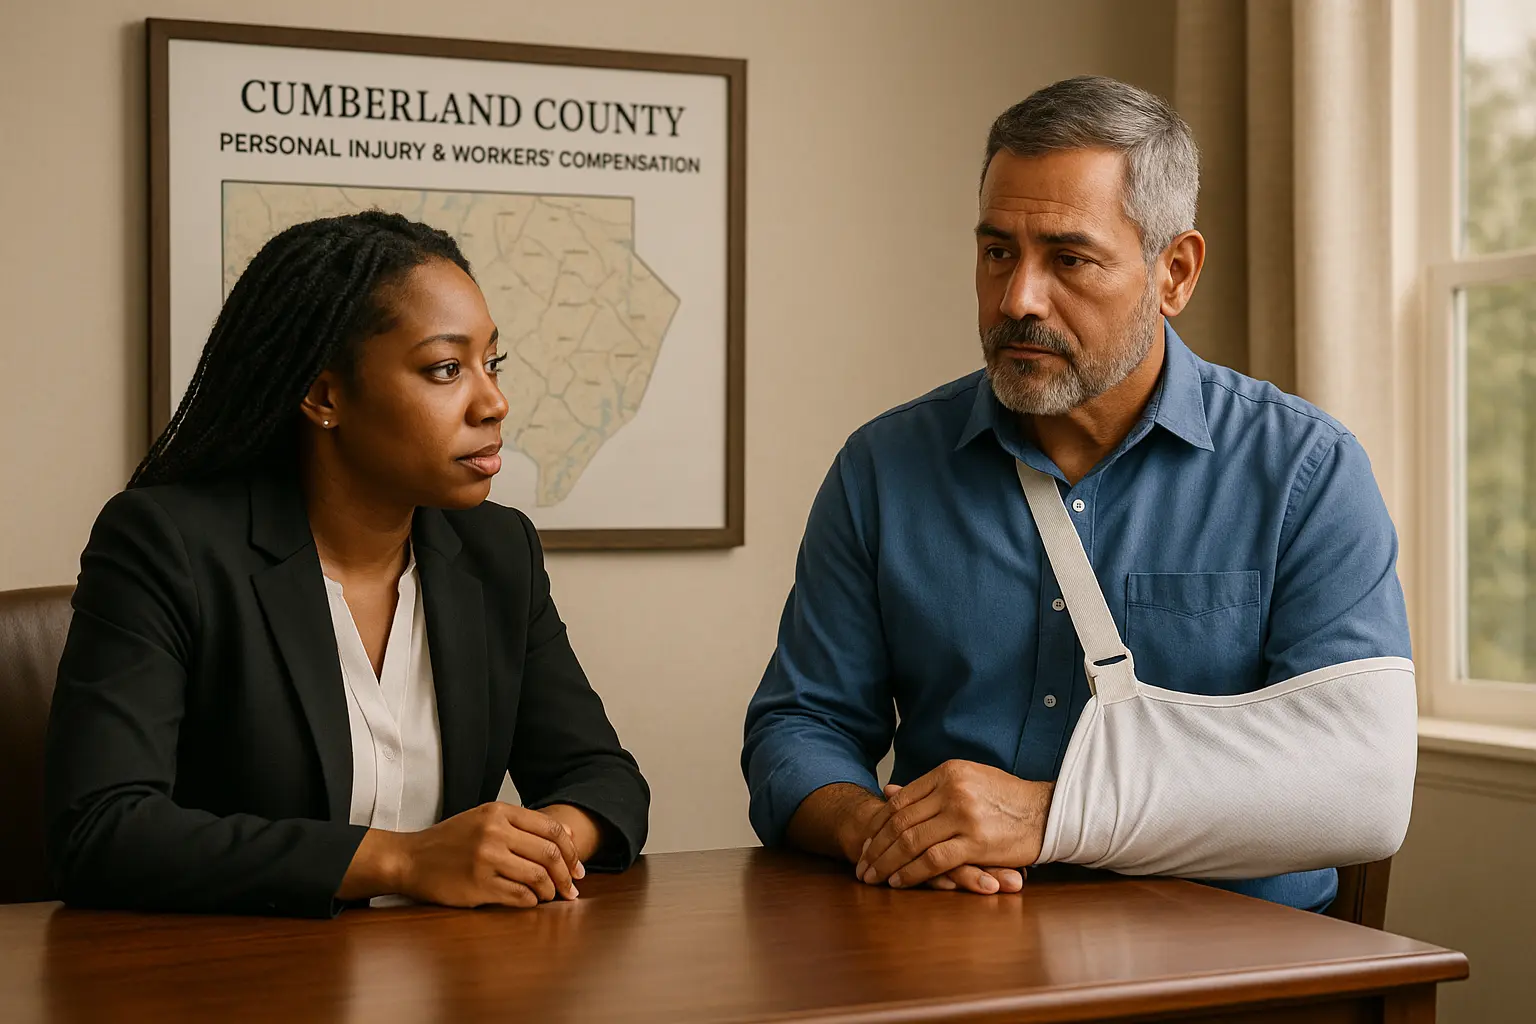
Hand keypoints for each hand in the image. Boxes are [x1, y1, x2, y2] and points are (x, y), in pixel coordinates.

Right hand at [342, 802, 583, 907]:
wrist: (409, 859)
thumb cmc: (450, 841)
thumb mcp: (484, 820)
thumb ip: (523, 825)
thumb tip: (568, 838)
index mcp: (499, 812)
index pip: (551, 829)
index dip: (571, 850)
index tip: (578, 866)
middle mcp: (494, 833)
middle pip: (549, 854)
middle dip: (567, 874)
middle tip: (573, 887)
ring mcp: (486, 859)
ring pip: (538, 877)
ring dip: (551, 891)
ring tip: (551, 896)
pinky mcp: (478, 886)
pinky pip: (519, 896)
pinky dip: (531, 901)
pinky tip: (530, 901)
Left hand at [854, 761, 1052, 889]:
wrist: (1047, 812)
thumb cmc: (1006, 799)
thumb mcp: (965, 781)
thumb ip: (928, 789)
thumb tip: (889, 792)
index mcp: (948, 772)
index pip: (901, 801)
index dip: (879, 825)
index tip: (867, 843)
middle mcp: (952, 790)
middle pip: (901, 821)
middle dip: (877, 847)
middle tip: (862, 865)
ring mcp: (963, 815)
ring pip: (912, 841)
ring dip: (888, 862)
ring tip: (874, 877)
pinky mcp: (976, 841)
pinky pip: (933, 860)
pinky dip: (912, 873)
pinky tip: (900, 882)